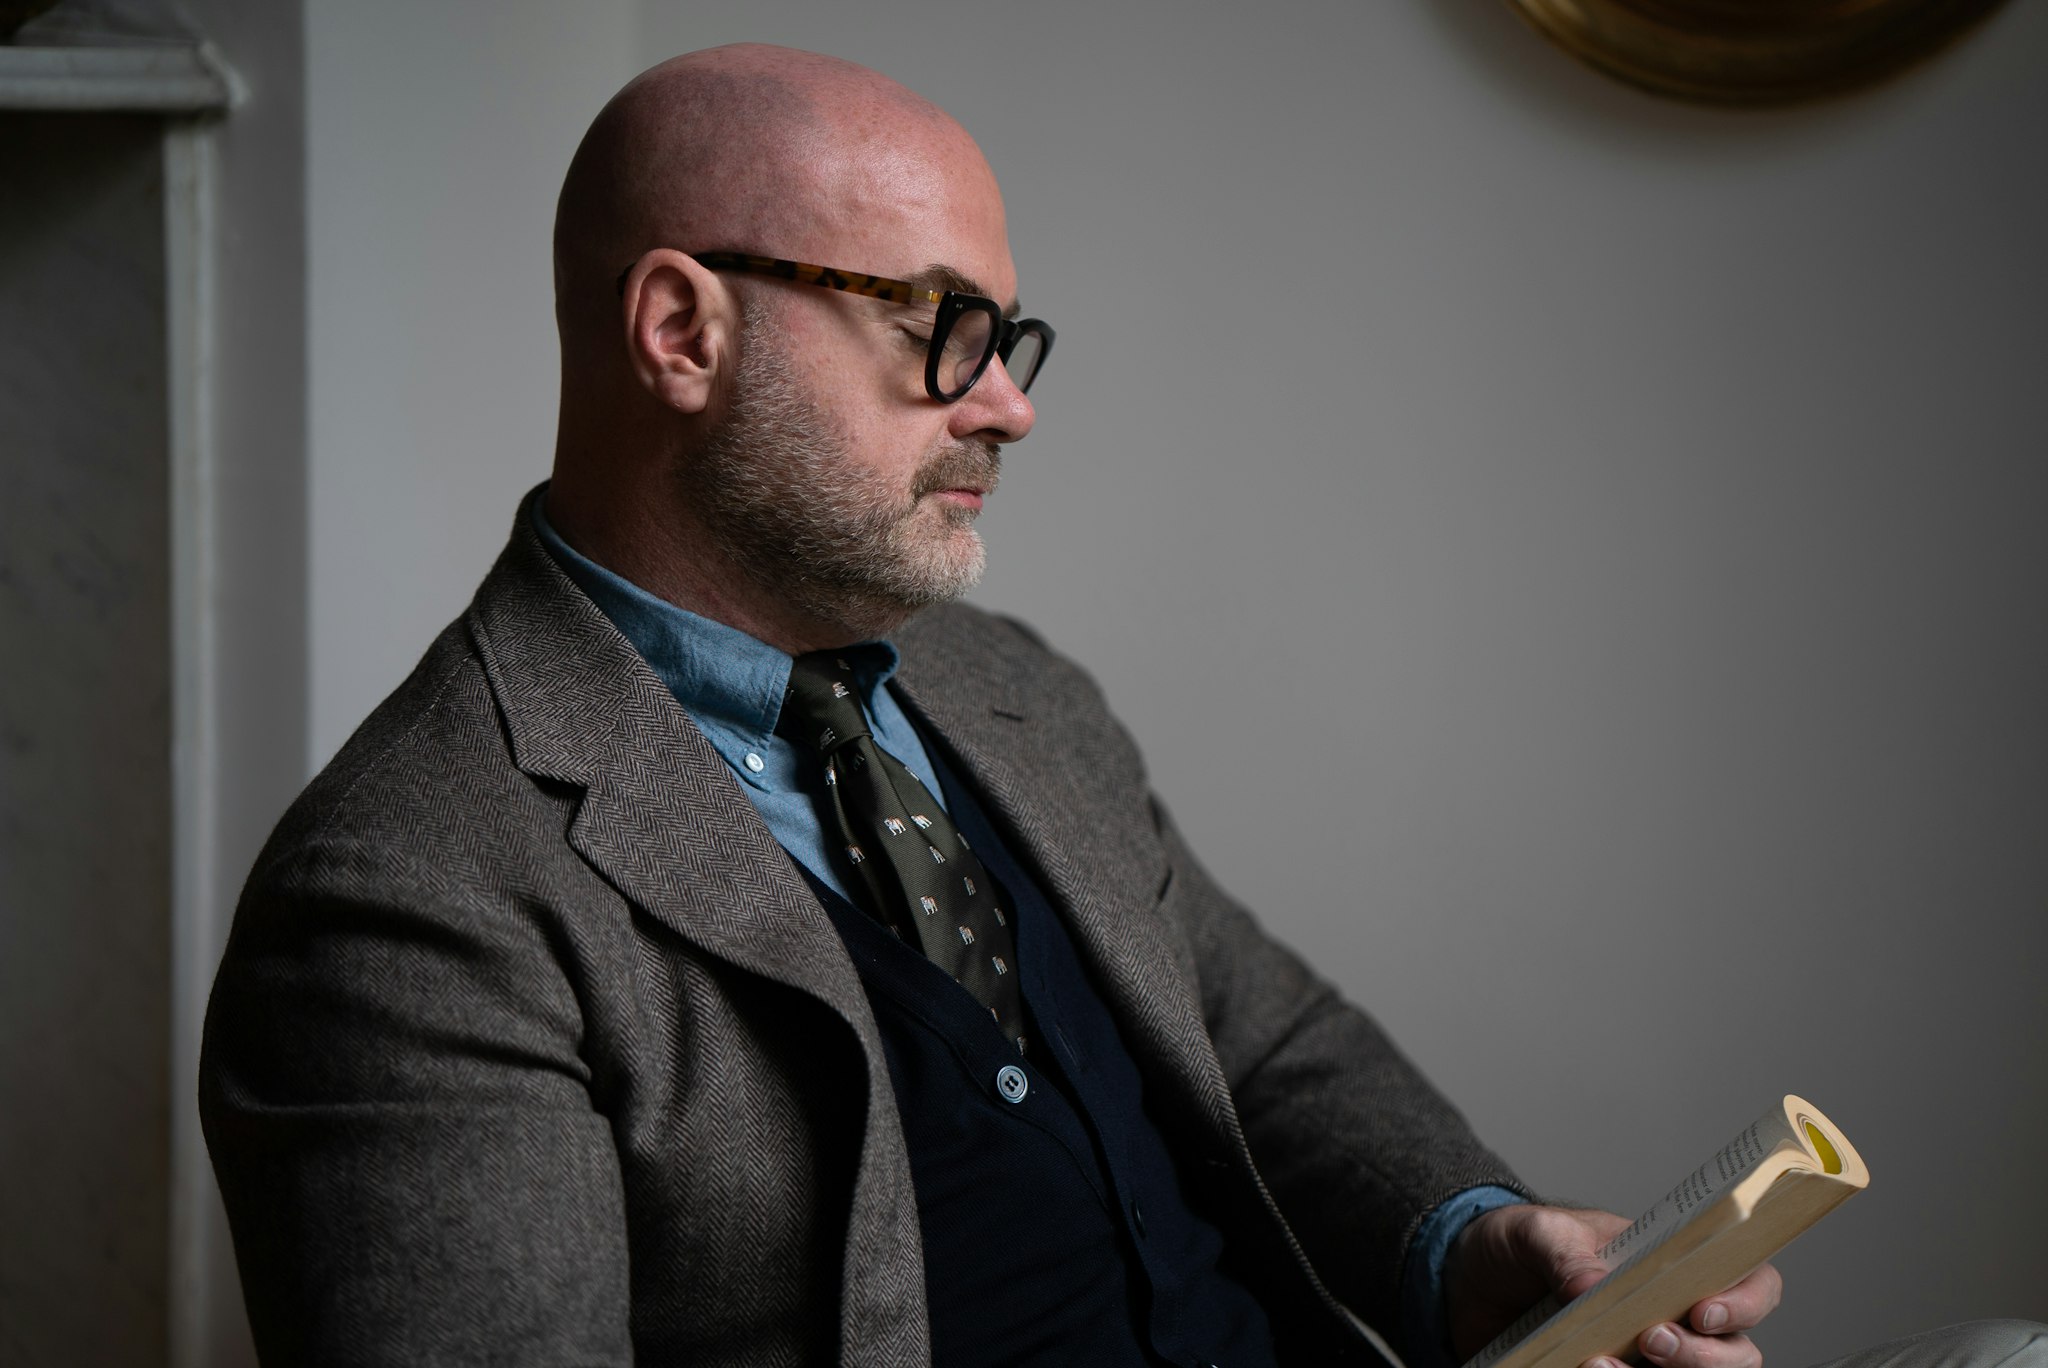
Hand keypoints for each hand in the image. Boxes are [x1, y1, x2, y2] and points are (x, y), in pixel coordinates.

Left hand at [1444, 1203, 1782, 1367]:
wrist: (1467, 1282)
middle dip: (1704, 1355)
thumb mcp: (1535, 1232)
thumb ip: (1565, 1251)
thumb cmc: (1516, 1245)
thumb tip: (1593, 1285)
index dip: (1744, 1301)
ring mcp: (1645, 1357)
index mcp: (1672, 1264)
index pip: (1747, 1282)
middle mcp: (1673, 1315)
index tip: (1702, 1312)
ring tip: (1601, 1366)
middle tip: (1651, 1341)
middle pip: (1735, 1351)